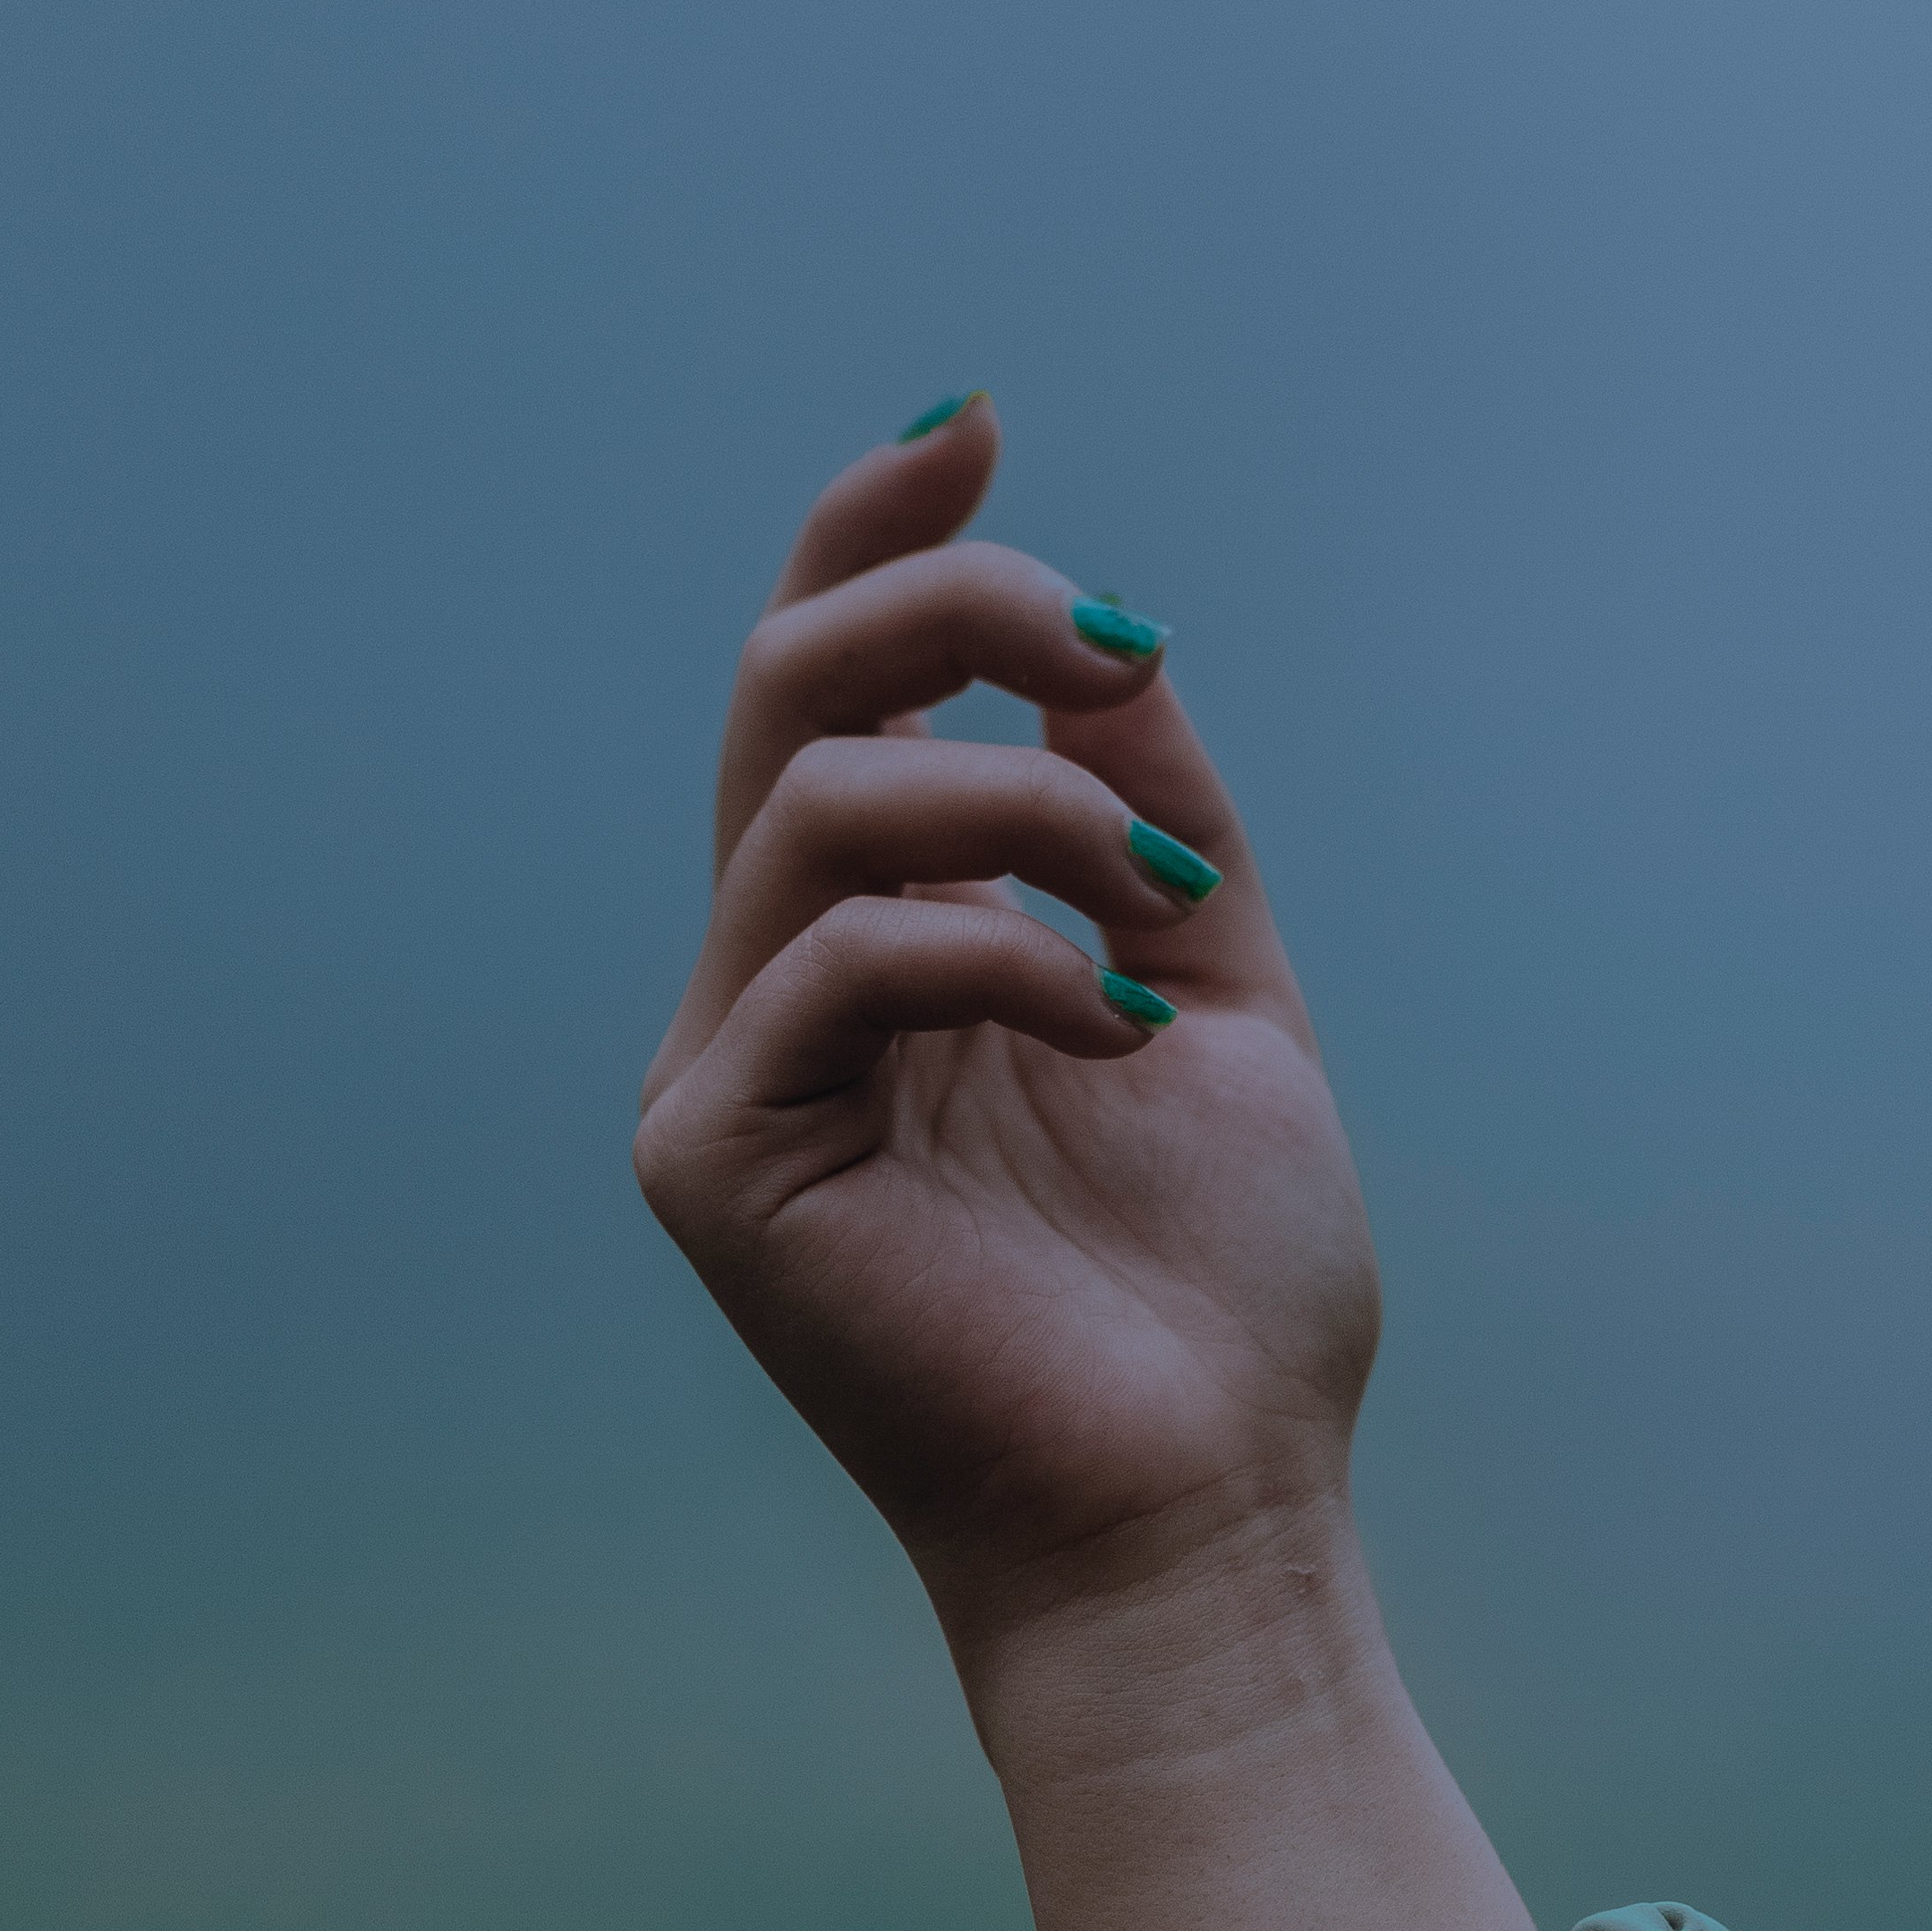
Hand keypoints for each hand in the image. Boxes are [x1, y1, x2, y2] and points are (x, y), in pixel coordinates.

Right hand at [635, 401, 1378, 1644]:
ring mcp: (729, 1073)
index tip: (977, 427)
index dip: (878, 535)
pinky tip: (1108, 1037)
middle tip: (1109, 642)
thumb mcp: (1209, 988)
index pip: (836, 694)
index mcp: (886, 949)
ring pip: (814, 804)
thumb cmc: (1218, 1296)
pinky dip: (992, 956)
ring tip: (1151, 902)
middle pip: (789, 695)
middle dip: (945, 607)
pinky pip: (829, 959)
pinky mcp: (713, 1161)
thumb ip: (1143, 811)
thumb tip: (1101, 631)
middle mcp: (779, 990)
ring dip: (1012, 803)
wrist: (1205, 1503)